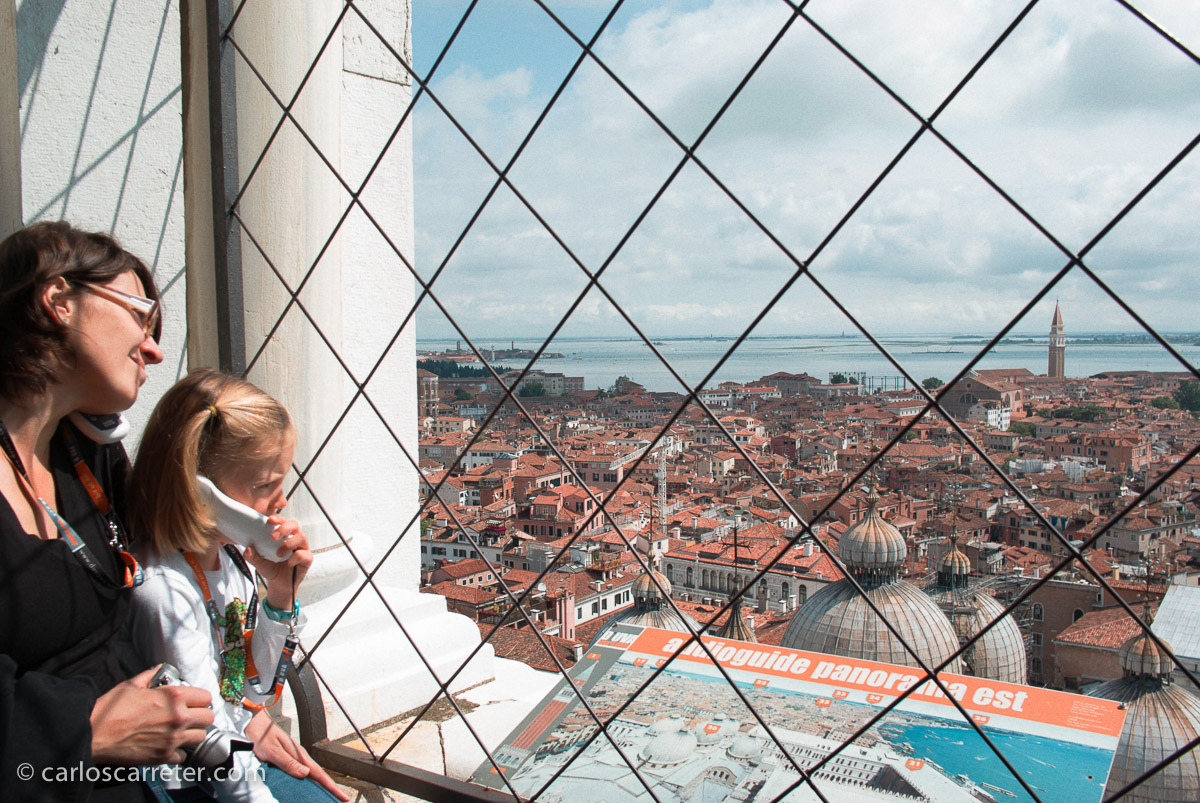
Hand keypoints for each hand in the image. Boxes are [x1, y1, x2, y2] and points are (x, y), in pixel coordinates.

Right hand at [90, 666, 213, 764]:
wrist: (94, 735)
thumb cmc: (111, 709)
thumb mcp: (131, 685)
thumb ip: (149, 677)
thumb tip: (157, 670)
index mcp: (173, 697)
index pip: (206, 697)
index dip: (199, 699)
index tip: (193, 702)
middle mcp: (178, 717)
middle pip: (208, 717)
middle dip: (200, 716)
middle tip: (190, 716)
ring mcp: (172, 738)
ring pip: (200, 737)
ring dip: (192, 733)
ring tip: (181, 731)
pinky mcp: (163, 756)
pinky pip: (183, 756)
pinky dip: (178, 752)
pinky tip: (169, 746)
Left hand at [245, 516, 313, 608]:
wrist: (279, 583)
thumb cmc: (271, 567)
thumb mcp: (258, 562)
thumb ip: (252, 556)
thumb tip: (247, 549)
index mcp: (283, 535)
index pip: (282, 522)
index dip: (278, 518)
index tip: (270, 520)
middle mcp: (294, 538)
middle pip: (294, 525)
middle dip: (284, 528)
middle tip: (273, 536)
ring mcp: (302, 548)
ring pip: (301, 537)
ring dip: (289, 543)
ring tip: (278, 554)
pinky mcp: (307, 559)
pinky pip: (305, 554)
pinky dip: (296, 557)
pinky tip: (289, 563)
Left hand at [247, 710, 348, 800]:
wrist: (253, 722)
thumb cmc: (261, 734)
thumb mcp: (272, 751)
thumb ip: (288, 762)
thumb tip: (306, 773)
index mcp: (298, 754)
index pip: (318, 773)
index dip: (331, 786)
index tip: (342, 796)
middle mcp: (298, 756)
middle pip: (318, 775)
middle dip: (330, 787)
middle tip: (341, 798)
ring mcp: (294, 756)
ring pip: (311, 773)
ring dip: (321, 784)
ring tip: (329, 794)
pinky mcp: (287, 757)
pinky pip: (302, 771)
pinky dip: (310, 780)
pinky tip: (310, 784)